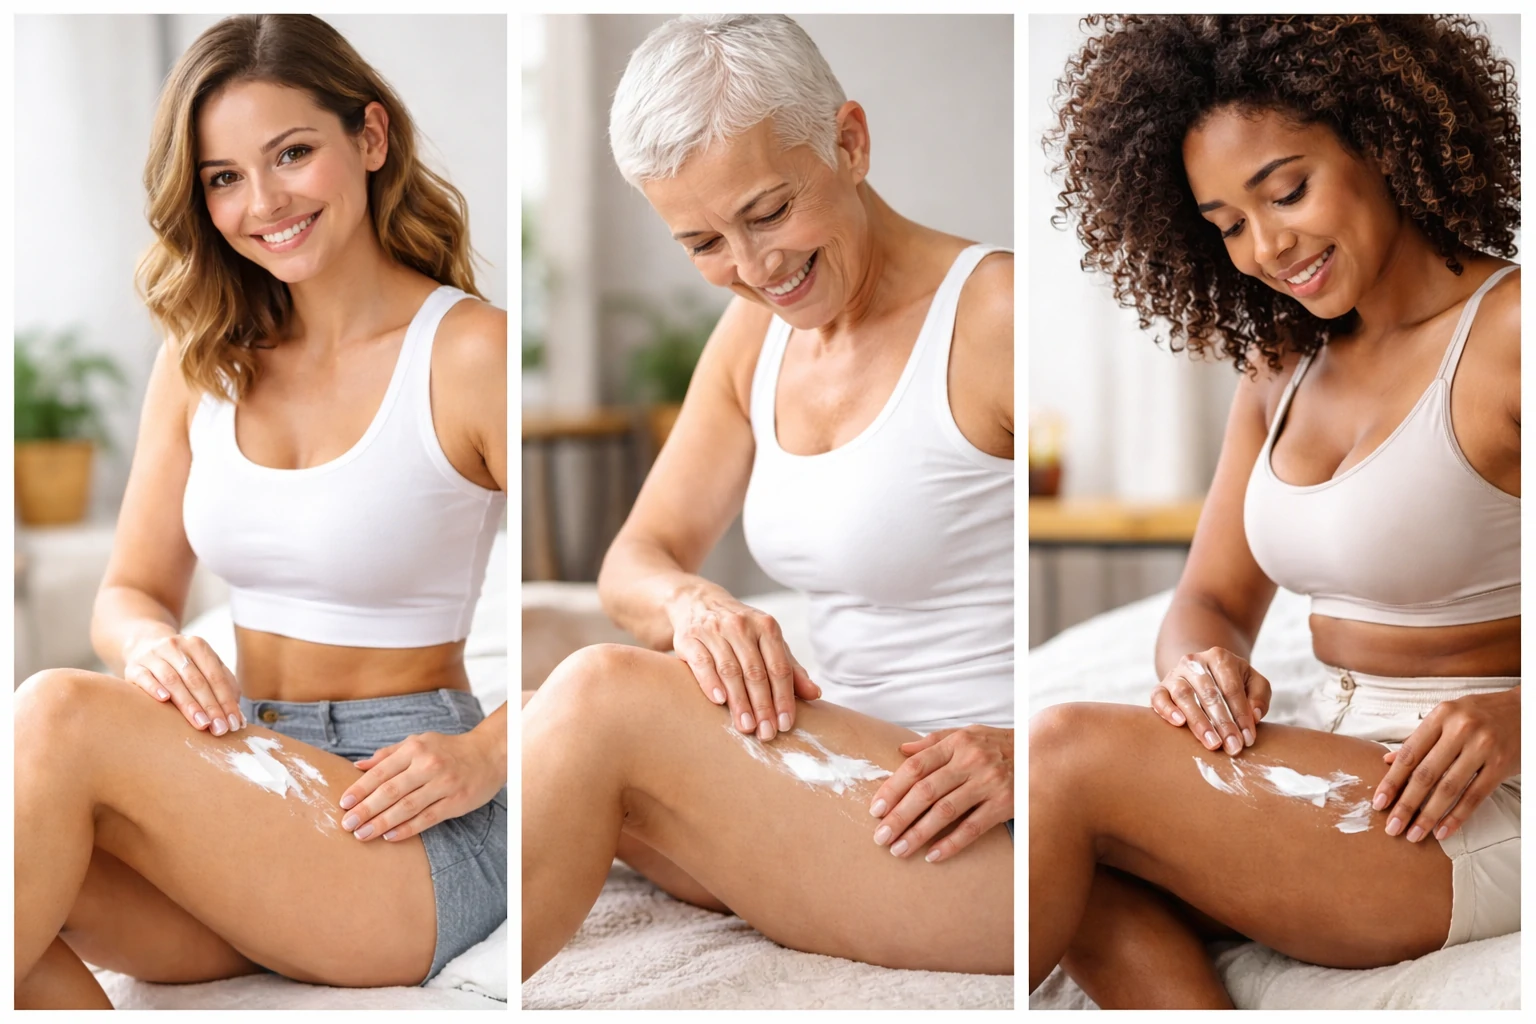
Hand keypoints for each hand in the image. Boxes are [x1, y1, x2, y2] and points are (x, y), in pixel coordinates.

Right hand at [123, 632, 242, 734]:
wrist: (144, 644)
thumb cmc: (182, 663)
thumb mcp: (204, 666)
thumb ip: (223, 686)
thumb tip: (238, 716)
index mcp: (198, 646)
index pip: (216, 676)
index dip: (226, 700)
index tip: (233, 723)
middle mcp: (176, 647)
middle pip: (196, 680)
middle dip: (210, 706)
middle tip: (220, 729)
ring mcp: (153, 656)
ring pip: (173, 680)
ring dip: (188, 704)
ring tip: (201, 724)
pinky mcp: (134, 667)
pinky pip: (145, 677)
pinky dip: (155, 688)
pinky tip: (164, 700)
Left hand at [339, 731, 502, 842]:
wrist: (489, 753)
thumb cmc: (448, 749)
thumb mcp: (419, 742)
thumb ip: (388, 754)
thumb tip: (358, 766)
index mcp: (415, 748)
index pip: (381, 772)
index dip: (360, 789)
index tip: (344, 804)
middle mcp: (428, 765)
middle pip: (391, 791)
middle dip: (366, 809)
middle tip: (347, 825)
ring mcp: (443, 784)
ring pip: (407, 807)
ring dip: (382, 823)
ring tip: (362, 835)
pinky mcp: (456, 801)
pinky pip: (427, 818)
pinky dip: (407, 829)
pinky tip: (390, 837)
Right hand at [667, 589, 820, 740]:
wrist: (699, 603)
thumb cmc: (741, 630)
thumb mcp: (768, 642)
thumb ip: (790, 668)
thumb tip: (815, 694)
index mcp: (766, 626)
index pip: (779, 667)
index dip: (783, 698)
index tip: (785, 724)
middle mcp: (741, 625)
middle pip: (756, 672)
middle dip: (763, 706)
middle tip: (767, 733)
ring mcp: (714, 630)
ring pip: (730, 670)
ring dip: (740, 701)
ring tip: (746, 726)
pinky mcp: (690, 638)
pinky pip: (702, 662)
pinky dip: (711, 682)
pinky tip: (719, 701)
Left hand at [867, 725, 1012, 863]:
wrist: (1042, 750)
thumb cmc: (997, 745)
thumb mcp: (966, 734)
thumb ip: (933, 742)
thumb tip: (901, 750)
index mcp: (956, 743)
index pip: (916, 767)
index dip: (892, 789)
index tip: (876, 809)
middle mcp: (970, 761)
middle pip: (925, 791)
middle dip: (899, 816)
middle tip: (880, 837)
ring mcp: (988, 783)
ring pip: (945, 812)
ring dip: (918, 834)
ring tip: (899, 849)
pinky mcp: (1004, 803)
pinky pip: (972, 827)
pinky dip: (951, 843)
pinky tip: (932, 855)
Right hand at [1150, 648, 1270, 755]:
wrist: (1202, 674)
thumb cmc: (1232, 683)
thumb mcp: (1253, 683)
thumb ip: (1259, 697)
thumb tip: (1254, 716)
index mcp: (1220, 657)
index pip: (1231, 688)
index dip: (1241, 714)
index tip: (1248, 739)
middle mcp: (1194, 662)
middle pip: (1209, 693)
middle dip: (1223, 723)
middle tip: (1233, 747)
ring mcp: (1175, 674)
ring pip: (1184, 695)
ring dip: (1199, 722)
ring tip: (1212, 743)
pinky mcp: (1160, 687)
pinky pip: (1159, 697)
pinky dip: (1168, 710)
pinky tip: (1179, 723)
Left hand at [1373, 688, 1519, 842]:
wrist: (1525, 709)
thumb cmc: (1480, 713)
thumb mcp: (1447, 716)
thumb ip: (1419, 739)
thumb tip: (1387, 761)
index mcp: (1441, 715)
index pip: (1409, 754)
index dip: (1392, 781)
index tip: (1378, 803)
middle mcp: (1460, 729)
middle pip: (1425, 774)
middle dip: (1405, 805)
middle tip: (1392, 827)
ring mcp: (1483, 747)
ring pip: (1449, 788)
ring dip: (1428, 816)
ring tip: (1414, 834)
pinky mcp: (1501, 765)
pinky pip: (1475, 796)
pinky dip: (1457, 816)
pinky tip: (1443, 830)